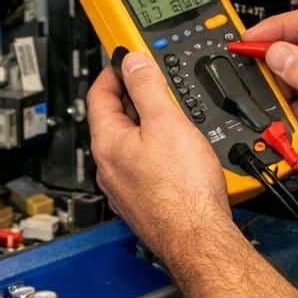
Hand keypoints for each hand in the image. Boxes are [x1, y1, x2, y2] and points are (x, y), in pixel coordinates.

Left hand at [87, 53, 231, 261]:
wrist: (198, 238)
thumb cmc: (182, 190)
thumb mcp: (166, 123)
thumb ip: (147, 87)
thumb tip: (133, 62)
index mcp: (108, 143)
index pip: (98, 95)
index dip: (112, 71)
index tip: (125, 59)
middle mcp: (110, 167)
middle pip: (114, 120)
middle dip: (133, 97)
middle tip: (152, 82)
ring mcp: (126, 188)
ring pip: (130, 145)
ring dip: (147, 125)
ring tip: (170, 114)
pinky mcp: (145, 202)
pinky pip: (145, 166)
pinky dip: (157, 151)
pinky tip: (178, 152)